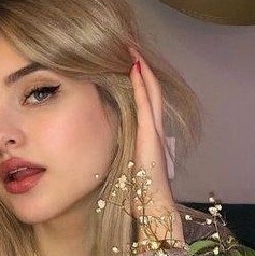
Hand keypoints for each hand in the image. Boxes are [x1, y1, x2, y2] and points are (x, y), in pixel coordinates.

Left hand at [129, 51, 182, 241]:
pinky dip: (142, 84)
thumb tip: (100, 152)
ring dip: (142, 70)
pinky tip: (135, 67)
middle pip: (150, 92)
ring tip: (132, 48)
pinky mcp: (150, 135)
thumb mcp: (126, 169)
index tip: (124, 65)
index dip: (137, 84)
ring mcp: (154, 131)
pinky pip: (147, 103)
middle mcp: (153, 131)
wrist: (153, 208)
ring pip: (150, 92)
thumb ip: (119, 156)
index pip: (143, 104)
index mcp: (147, 139)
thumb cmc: (139, 195)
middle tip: (129, 47)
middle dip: (141, 70)